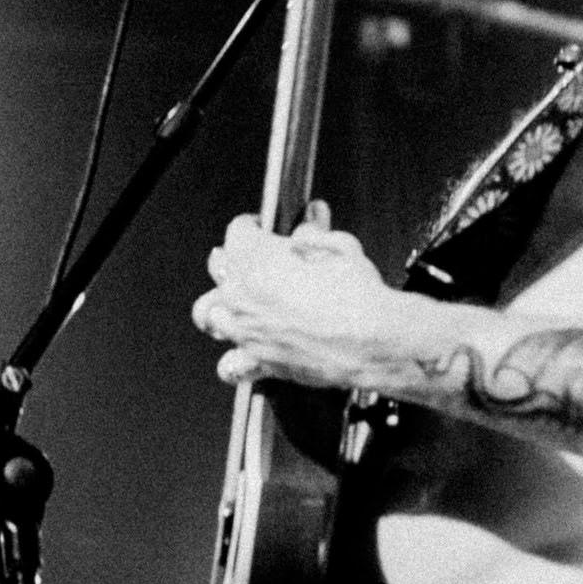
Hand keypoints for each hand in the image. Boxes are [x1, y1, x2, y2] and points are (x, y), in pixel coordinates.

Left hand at [191, 201, 394, 388]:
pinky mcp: (260, 362)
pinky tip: (245, 354)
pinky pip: (230, 365)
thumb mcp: (339, 246)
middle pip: (219, 269)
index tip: (261, 228)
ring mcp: (246, 331)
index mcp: (253, 259)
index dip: (252, 225)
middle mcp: (240, 295)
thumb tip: (312, 218)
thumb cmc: (356, 295)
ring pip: (210, 316)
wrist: (372, 341)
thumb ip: (316, 232)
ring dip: (221, 307)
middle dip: (234, 261)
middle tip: (252, 261)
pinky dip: (235, 359)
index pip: (237, 231)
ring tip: (237, 305)